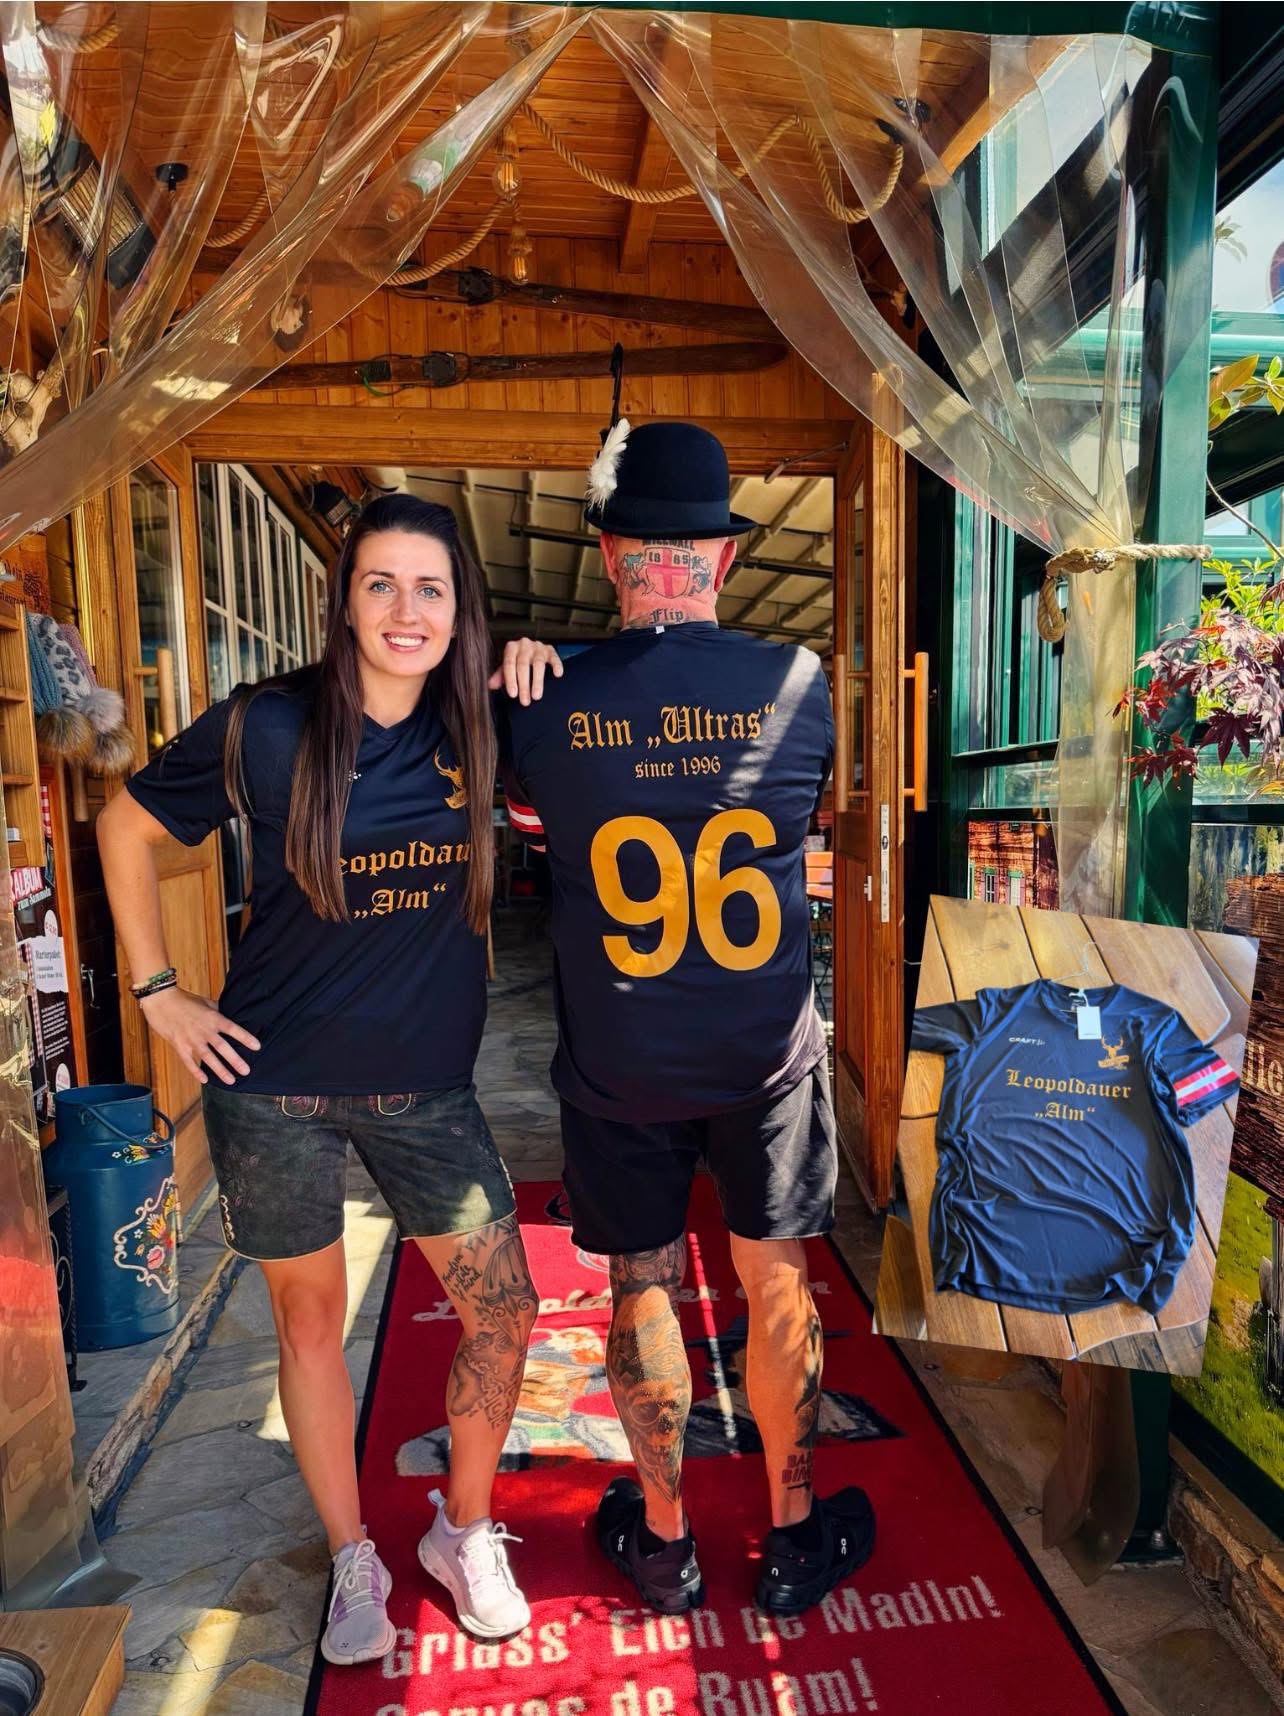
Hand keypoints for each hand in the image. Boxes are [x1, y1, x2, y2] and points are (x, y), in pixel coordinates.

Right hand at [139, 988, 260, 1085]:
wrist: (161, 1000)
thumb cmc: (184, 999)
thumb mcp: (205, 1002)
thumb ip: (218, 1011)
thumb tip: (230, 1015)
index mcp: (213, 1018)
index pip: (232, 1029)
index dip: (245, 1038)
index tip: (257, 1047)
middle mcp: (204, 1030)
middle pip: (222, 1047)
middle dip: (235, 1060)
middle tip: (246, 1071)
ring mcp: (191, 1039)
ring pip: (208, 1058)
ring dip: (219, 1070)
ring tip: (230, 1081)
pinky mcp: (179, 1045)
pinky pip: (189, 1061)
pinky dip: (196, 1071)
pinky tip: (205, 1080)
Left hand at [489, 638, 563, 705]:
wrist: (532, 650)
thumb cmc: (518, 661)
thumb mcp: (508, 667)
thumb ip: (500, 676)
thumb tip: (490, 685)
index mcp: (511, 648)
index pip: (509, 664)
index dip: (510, 680)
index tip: (513, 694)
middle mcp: (524, 645)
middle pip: (523, 665)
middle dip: (524, 685)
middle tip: (525, 701)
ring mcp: (538, 647)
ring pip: (538, 664)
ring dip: (538, 681)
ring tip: (537, 696)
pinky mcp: (550, 650)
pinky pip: (554, 657)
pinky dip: (556, 665)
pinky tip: (558, 675)